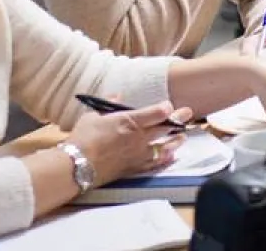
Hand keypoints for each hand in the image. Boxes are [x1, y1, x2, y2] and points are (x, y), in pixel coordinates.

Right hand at [63, 101, 191, 186]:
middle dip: (179, 120)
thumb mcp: (93, 115)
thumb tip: (117, 96)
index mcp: (130, 121)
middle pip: (166, 128)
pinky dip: (165, 160)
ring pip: (165, 147)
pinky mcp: (134, 168)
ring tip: (183, 136)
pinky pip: (155, 164)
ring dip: (176, 140)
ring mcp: (138, 155)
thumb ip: (109, 105)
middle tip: (188, 114)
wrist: (77, 165)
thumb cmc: (83, 138)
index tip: (168, 105)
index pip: (158, 112)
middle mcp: (139, 138)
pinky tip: (171, 158)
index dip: (166, 108)